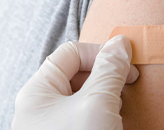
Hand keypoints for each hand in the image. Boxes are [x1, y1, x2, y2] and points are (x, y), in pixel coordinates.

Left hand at [11, 35, 138, 129]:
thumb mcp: (96, 104)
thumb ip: (108, 70)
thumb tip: (120, 43)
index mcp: (36, 92)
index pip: (70, 53)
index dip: (100, 53)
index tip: (126, 65)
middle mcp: (39, 107)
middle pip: (75, 74)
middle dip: (104, 77)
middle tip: (125, 88)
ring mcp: (50, 125)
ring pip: (81, 98)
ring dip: (104, 97)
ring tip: (118, 110)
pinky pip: (82, 116)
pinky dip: (99, 114)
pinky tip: (111, 123)